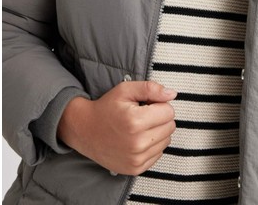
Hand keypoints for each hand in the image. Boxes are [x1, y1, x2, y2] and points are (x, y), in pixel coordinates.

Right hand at [57, 80, 177, 174]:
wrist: (85, 131)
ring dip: (157, 132)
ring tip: (139, 127)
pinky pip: (158, 154)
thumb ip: (151, 88)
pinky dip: (151, 145)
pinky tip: (137, 139)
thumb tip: (172, 94)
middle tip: (142, 115)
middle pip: (170, 127)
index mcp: (135, 121)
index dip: (159, 104)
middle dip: (160, 118)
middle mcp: (137, 143)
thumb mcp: (126, 90)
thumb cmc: (107, 107)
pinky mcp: (135, 169)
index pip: (169, 112)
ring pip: (166, 140)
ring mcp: (136, 159)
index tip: (146, 105)